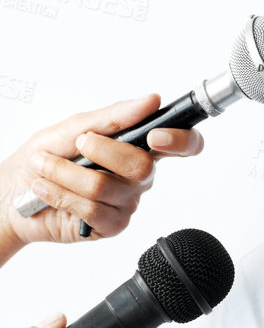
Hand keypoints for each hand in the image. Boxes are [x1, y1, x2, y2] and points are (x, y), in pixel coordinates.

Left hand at [0, 94, 204, 256]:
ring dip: (65, 172)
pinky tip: (45, 189)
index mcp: (139, 147)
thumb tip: (149, 102)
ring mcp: (126, 203)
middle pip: (142, 167)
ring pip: (106, 187)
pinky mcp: (110, 225)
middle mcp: (138, 176)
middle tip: (78, 143)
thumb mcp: (73, 127)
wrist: (13, 191)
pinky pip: (93, 210)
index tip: (156, 136)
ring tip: (43, 166)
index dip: (182, 141)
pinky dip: (61, 195)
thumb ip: (113, 117)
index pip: (183, 145)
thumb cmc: (46, 156)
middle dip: (102, 151)